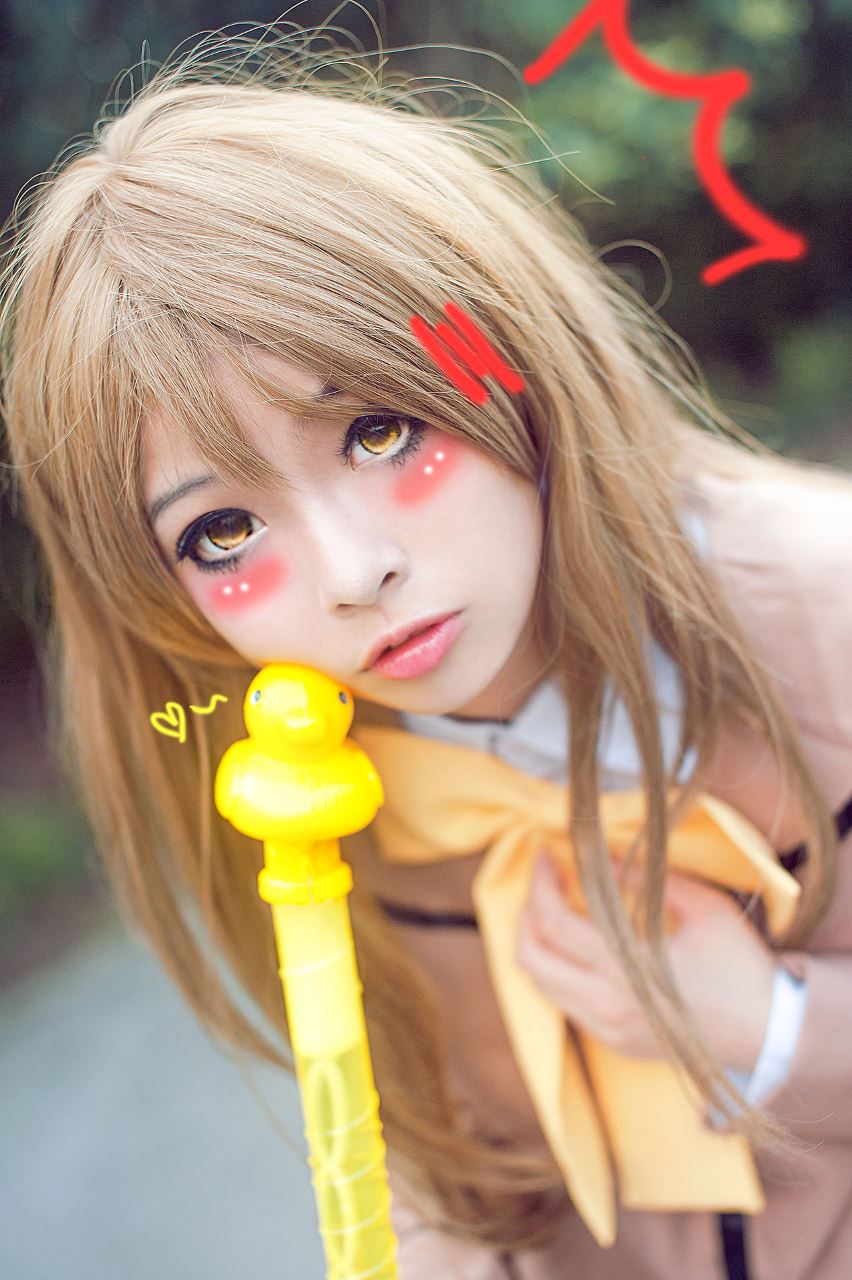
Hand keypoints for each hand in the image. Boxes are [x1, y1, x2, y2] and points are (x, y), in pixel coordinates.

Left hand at [516, 851, 778, 1070]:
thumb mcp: (703, 907)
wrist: (770, 1031)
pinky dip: (556, 968)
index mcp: (626, 967)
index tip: (545, 854)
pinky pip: (564, 1003)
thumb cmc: (740, 963)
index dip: (540, 883)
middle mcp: (607, 1004)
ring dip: (537, 942)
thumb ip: (648, 881)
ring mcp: (608, 1029)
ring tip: (553, 908)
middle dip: (525, 912)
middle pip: (531, 958)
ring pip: (541, 984)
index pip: (553, 923)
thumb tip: (601, 858)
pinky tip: (575, 945)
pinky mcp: (614, 1042)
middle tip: (543, 881)